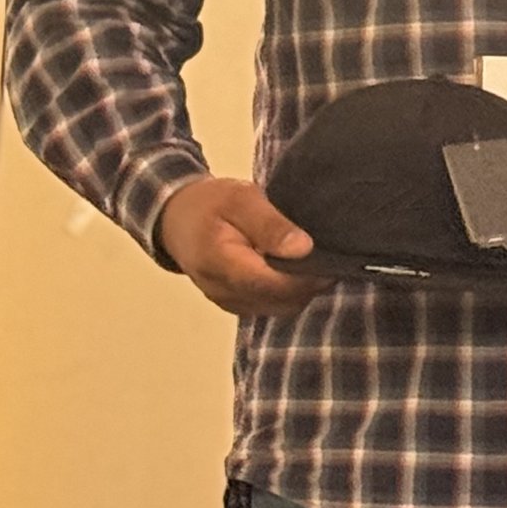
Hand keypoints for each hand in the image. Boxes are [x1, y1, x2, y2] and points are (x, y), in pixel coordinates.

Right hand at [157, 177, 323, 317]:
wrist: (175, 218)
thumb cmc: (210, 203)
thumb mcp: (240, 199)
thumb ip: (270, 225)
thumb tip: (304, 249)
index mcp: (222, 265)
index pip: (274, 285)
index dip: (308, 277)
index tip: (331, 258)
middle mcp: (224, 292)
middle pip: (281, 301)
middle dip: (309, 283)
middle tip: (328, 255)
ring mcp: (229, 302)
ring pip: (279, 308)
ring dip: (301, 289)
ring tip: (314, 260)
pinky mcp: (235, 303)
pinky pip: (271, 305)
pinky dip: (288, 292)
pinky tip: (294, 269)